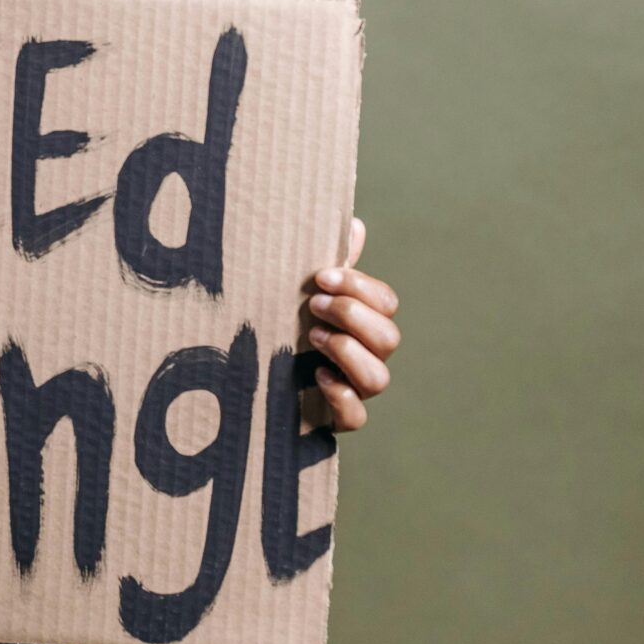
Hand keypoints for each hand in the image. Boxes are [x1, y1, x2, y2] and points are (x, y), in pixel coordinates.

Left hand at [304, 216, 397, 431]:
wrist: (253, 374)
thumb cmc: (287, 325)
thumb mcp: (305, 292)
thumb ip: (332, 263)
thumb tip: (355, 224)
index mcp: (364, 322)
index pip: (385, 302)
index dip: (358, 287)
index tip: (320, 276)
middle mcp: (367, 356)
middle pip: (389, 337)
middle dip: (352, 315)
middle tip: (313, 305)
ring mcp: (355, 389)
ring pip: (379, 378)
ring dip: (347, 351)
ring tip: (313, 336)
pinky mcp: (337, 418)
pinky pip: (358, 417)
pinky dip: (343, 396)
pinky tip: (318, 376)